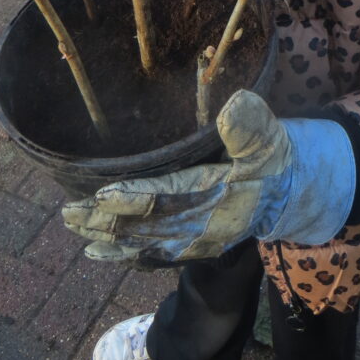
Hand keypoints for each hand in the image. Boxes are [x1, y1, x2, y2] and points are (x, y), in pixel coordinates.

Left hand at [61, 90, 354, 263]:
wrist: (291, 191)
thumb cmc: (274, 157)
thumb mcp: (269, 136)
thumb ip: (251, 124)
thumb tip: (235, 104)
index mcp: (216, 195)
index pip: (168, 198)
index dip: (135, 198)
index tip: (103, 194)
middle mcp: (202, 225)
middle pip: (147, 226)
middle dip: (106, 222)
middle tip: (68, 214)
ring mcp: (196, 240)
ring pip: (144, 242)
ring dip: (107, 238)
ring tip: (73, 229)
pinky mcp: (192, 245)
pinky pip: (154, 255)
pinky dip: (125, 254)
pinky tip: (98, 252)